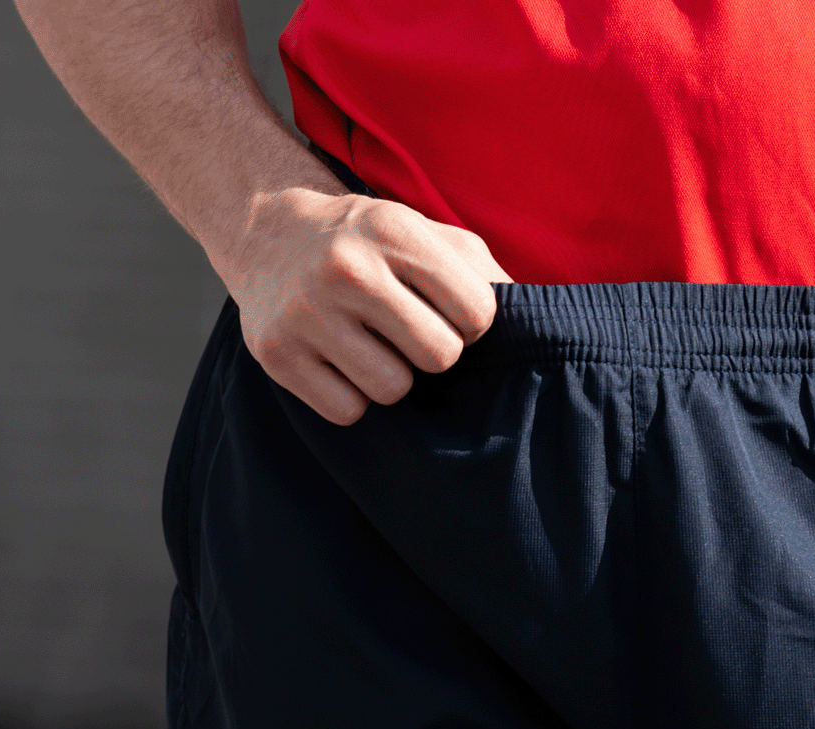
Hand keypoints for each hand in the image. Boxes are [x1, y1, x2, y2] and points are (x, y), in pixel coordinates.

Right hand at [219, 187, 511, 425]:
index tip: (446, 314)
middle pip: (439, 357)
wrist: (269, 231)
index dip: (471, 325)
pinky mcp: (277, 354)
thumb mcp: (426, 235)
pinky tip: (340, 362)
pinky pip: (348, 411)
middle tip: (407, 334)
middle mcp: (347, 267)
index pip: (477, 315)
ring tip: (371, 346)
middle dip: (433, 353)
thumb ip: (485, 273)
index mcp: (394, 230)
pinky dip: (352, 398)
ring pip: (393, 390)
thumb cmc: (370, 245)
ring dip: (392, 378)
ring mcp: (306, 312)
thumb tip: (545, 321)